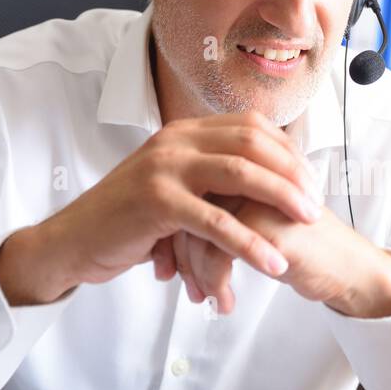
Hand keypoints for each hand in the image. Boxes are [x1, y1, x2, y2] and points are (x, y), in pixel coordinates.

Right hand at [0, 111, 321, 305]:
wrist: (72, 242)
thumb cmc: (127, 220)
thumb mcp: (171, 186)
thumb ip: (207, 177)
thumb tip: (259, 181)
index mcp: (183, 132)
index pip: (250, 127)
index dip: (287, 151)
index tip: (310, 178)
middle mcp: (175, 141)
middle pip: (252, 144)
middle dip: (292, 172)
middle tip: (317, 201)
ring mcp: (164, 168)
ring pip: (240, 175)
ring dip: (281, 198)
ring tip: (308, 222)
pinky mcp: (156, 203)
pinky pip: (215, 221)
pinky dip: (249, 243)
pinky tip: (272, 262)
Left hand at [153, 196, 390, 318]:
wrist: (347, 267)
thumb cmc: (301, 248)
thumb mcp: (255, 225)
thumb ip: (222, 215)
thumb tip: (173, 240)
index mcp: (242, 167)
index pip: (188, 192)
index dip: (174, 232)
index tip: (172, 265)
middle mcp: (247, 174)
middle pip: (187, 209)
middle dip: (179, 254)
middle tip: (181, 285)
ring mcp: (255, 197)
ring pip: (198, 233)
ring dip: (197, 273)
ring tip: (202, 298)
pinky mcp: (265, 224)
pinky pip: (218, 254)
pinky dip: (216, 283)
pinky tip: (224, 303)